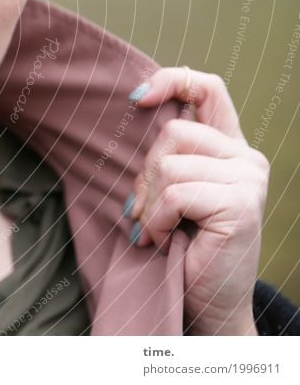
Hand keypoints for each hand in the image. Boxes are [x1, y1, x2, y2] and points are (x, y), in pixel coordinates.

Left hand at [126, 67, 267, 334]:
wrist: (208, 303)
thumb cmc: (182, 245)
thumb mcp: (171, 191)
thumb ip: (167, 155)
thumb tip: (136, 107)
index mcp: (229, 148)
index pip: (207, 88)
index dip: (171, 81)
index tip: (137, 99)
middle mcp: (245, 158)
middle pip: (173, 132)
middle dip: (146, 173)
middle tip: (146, 210)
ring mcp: (248, 180)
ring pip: (170, 165)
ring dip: (149, 203)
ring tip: (156, 228)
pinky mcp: (240, 205)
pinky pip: (175, 194)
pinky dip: (156, 220)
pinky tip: (163, 240)